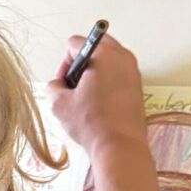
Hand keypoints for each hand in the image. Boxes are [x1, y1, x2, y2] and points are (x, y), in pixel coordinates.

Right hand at [46, 34, 146, 156]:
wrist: (120, 147)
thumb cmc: (93, 124)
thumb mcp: (59, 104)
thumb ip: (52, 86)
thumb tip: (57, 86)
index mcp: (105, 54)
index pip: (75, 44)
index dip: (63, 64)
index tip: (64, 83)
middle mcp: (123, 58)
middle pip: (94, 47)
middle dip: (80, 64)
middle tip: (74, 86)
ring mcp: (133, 72)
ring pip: (106, 61)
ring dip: (93, 73)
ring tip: (86, 98)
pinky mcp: (138, 87)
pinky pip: (117, 75)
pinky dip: (105, 83)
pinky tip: (98, 104)